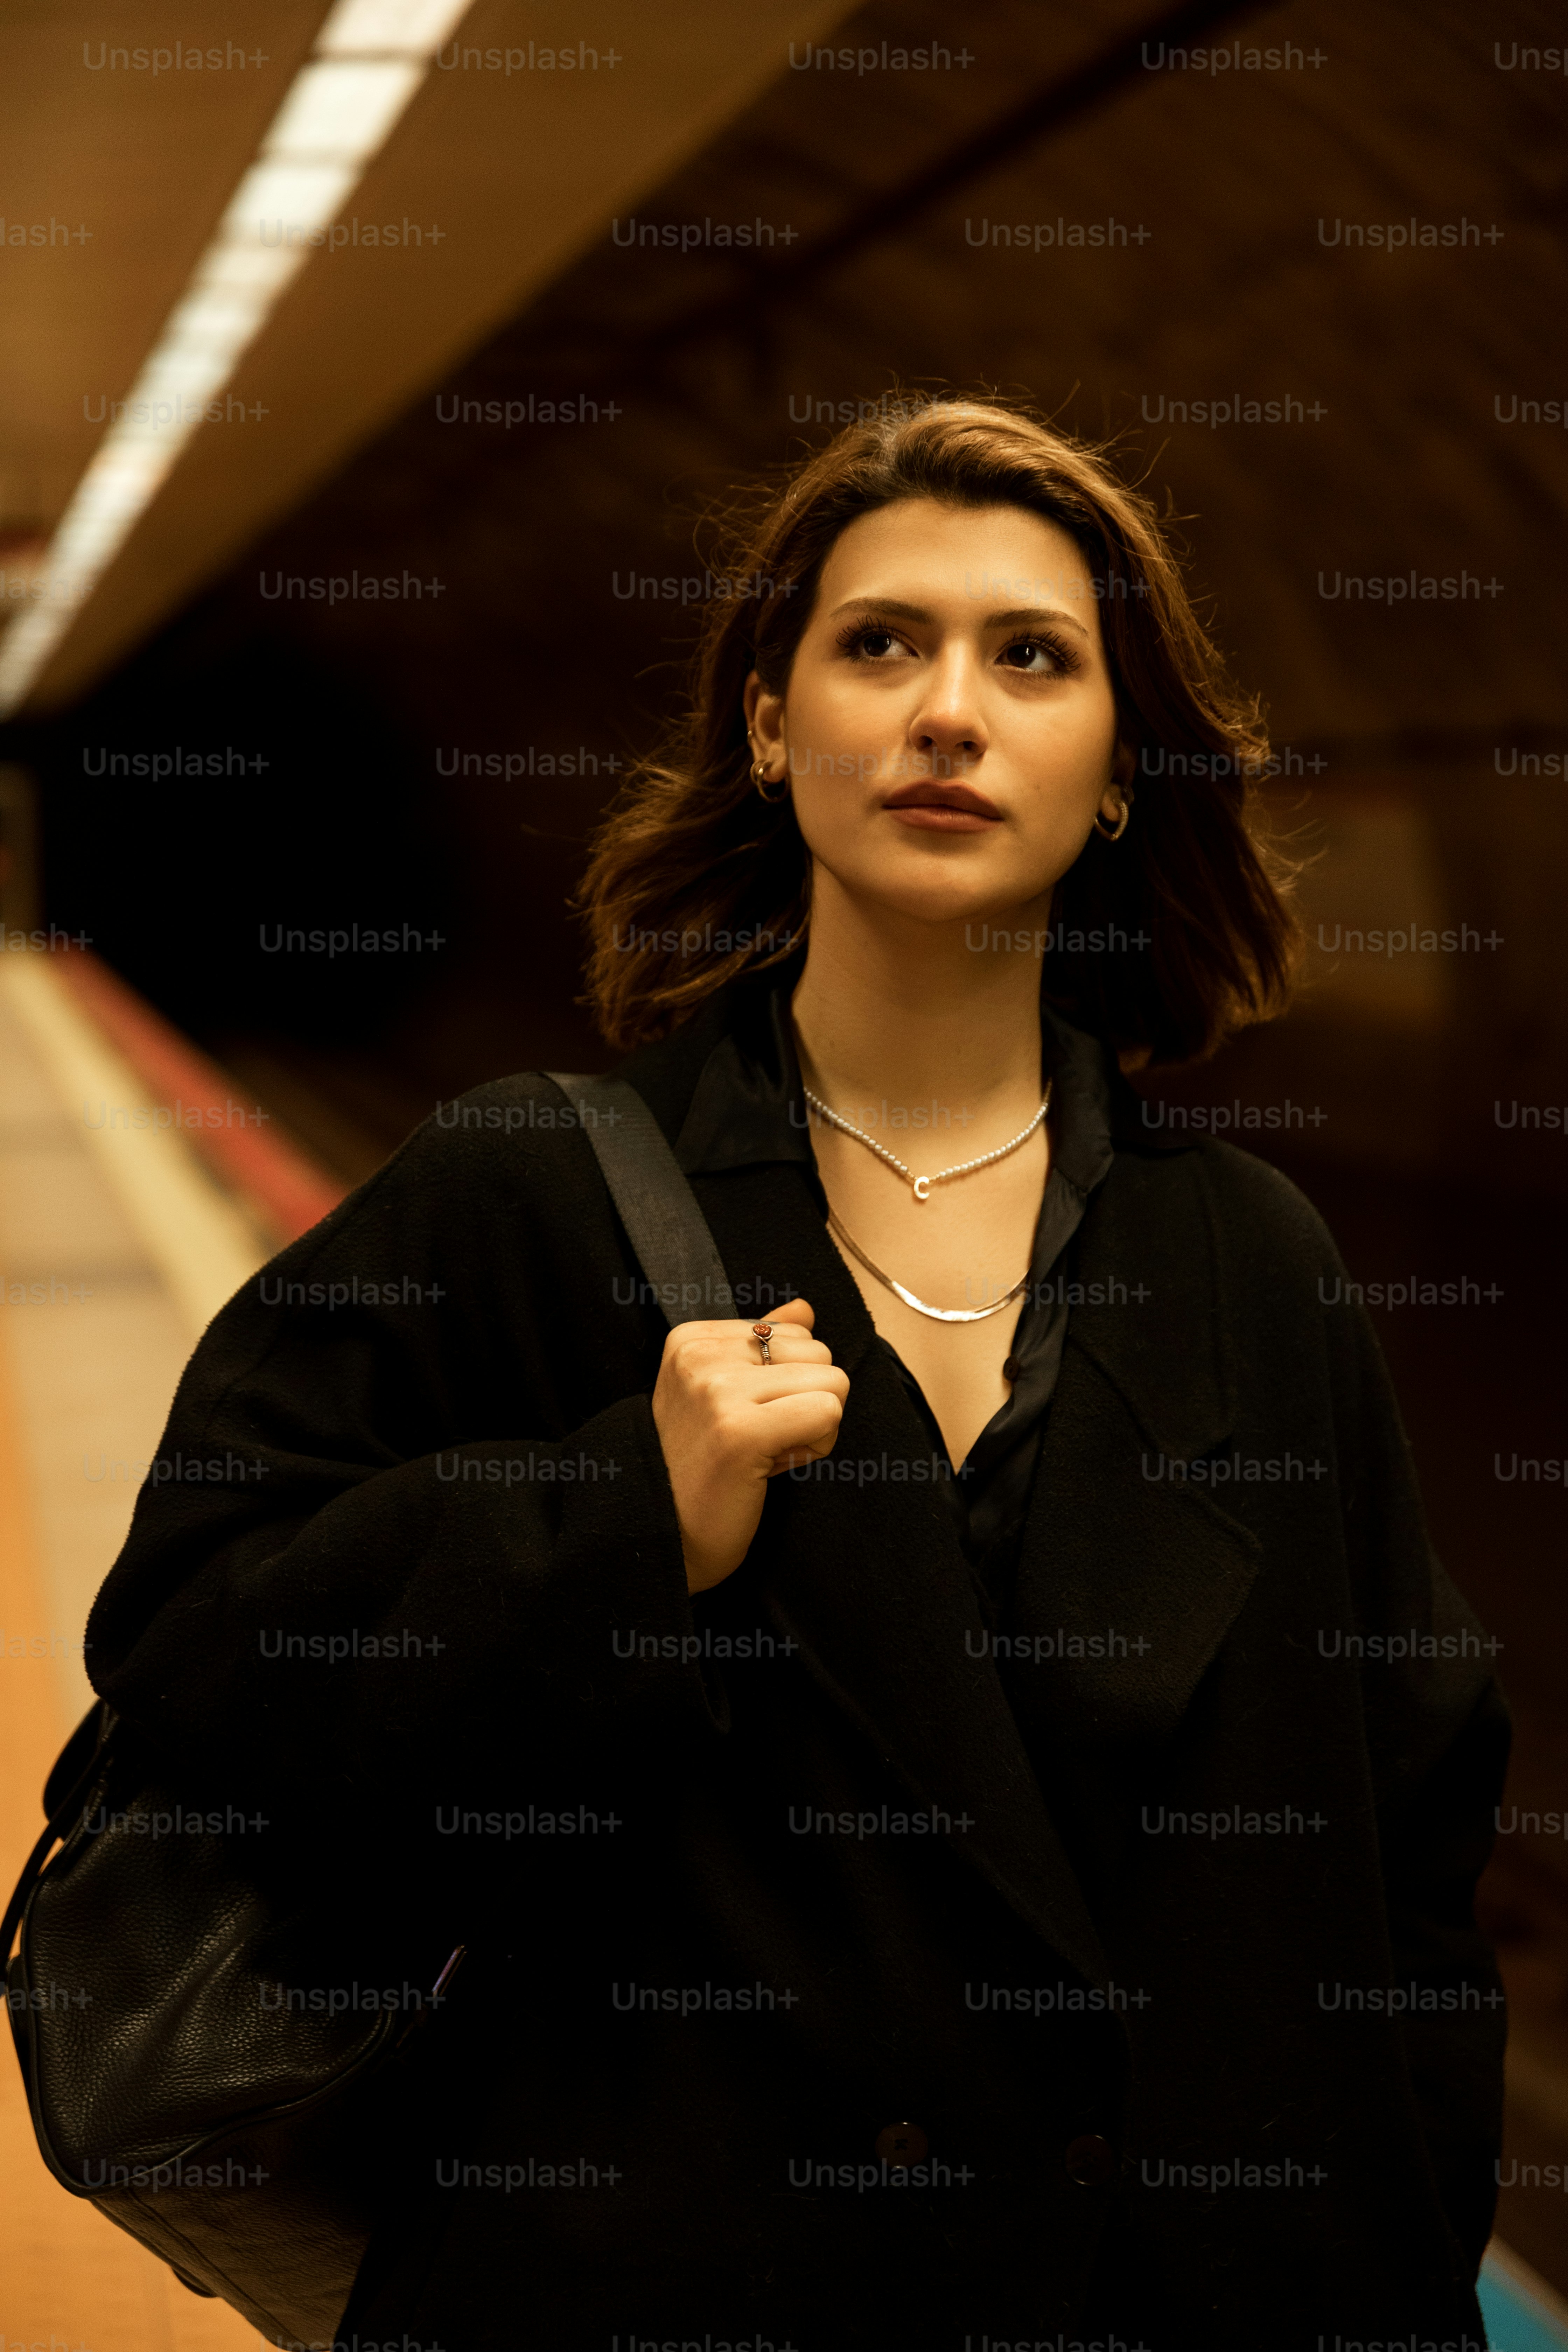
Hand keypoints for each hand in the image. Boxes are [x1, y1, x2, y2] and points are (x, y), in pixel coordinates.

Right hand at [650, 1298, 847, 1593]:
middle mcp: (700, 1356)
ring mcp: (717, 1390)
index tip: (748, 1417)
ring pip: (832, 1383)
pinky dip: (817, 1446)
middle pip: (819, 1351)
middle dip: (807, 1399)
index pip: (794, 1331)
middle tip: (764, 1438)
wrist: (664, 1535)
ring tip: (768, 1451)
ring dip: (815, 1426)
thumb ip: (763, 1345)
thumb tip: (805, 1308)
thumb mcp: (723, 1391)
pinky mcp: (740, 1431)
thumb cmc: (701, 1466)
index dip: (788, 1382)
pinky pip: (828, 1413)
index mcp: (691, 1339)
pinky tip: (776, 1466)